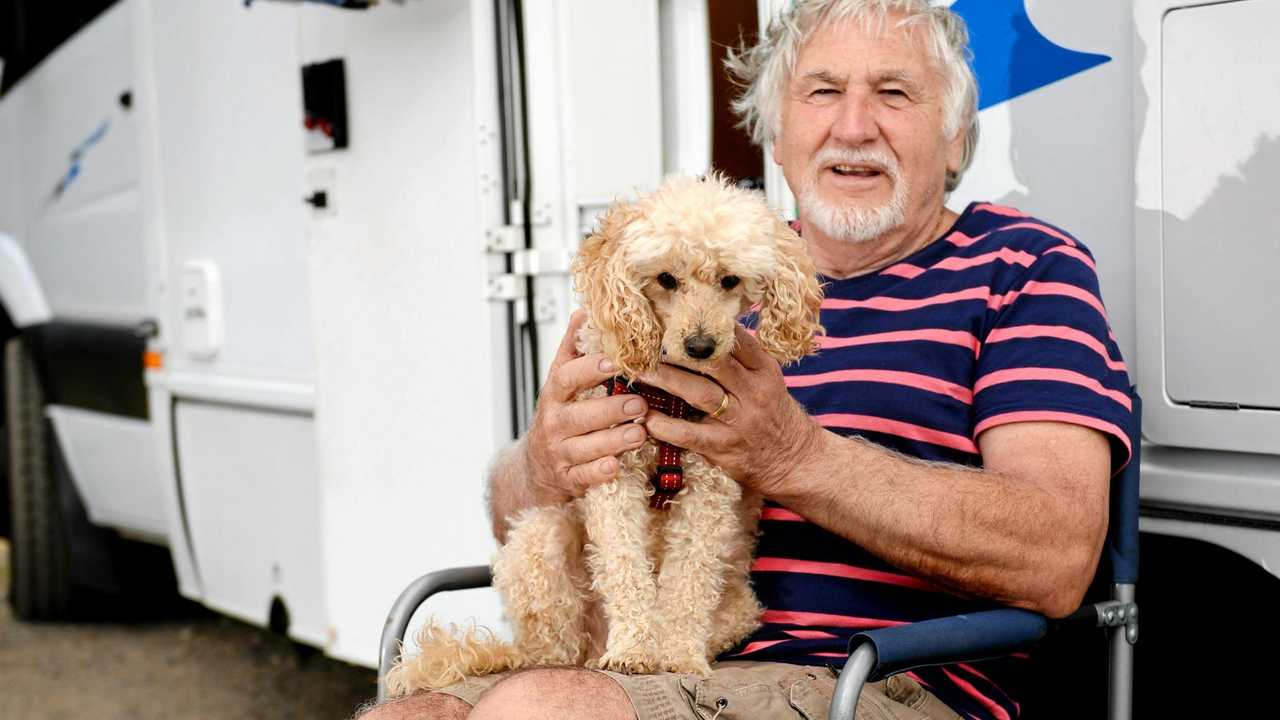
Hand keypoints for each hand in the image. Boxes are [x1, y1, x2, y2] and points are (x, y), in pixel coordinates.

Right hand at [525, 310, 649, 500]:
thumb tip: (584, 310)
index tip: (614, 360)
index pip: (566, 377)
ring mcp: (560, 453)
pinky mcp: (569, 480)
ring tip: (640, 432)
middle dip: (610, 409)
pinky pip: (584, 477)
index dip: (588, 369)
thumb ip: (573, 350)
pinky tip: (617, 466)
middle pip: (579, 415)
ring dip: (613, 441)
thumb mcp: (561, 383)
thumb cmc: (560, 416)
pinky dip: (600, 472)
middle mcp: (554, 423)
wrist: (535, 469)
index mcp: (554, 395)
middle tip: (639, 402)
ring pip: (585, 448)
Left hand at [639, 325, 819, 495]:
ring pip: (699, 393)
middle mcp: (753, 391)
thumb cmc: (770, 412)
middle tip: (648, 343)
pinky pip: (691, 434)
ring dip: (666, 380)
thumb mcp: (764, 380)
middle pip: (713, 362)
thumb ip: (739, 358)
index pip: (735, 339)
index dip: (704, 328)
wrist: (793, 459)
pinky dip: (666, 426)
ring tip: (640, 372)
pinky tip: (646, 418)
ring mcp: (739, 420)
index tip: (675, 319)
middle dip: (678, 351)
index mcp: (763, 369)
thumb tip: (700, 331)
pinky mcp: (725, 446)